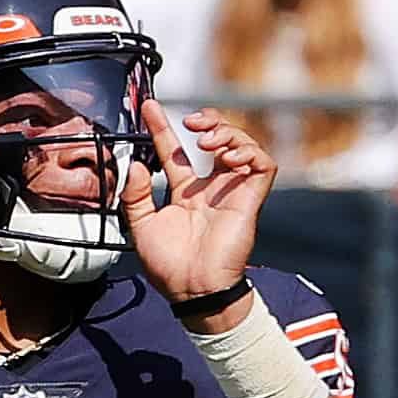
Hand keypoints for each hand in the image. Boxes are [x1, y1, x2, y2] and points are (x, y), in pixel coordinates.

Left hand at [120, 102, 275, 320]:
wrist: (193, 290)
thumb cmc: (169, 267)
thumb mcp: (140, 226)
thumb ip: (135, 195)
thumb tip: (136, 164)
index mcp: (185, 193)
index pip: (176, 151)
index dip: (163, 128)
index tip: (149, 108)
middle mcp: (211, 188)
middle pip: (217, 139)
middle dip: (208, 120)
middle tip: (191, 122)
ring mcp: (232, 192)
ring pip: (243, 145)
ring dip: (227, 132)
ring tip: (207, 141)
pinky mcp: (250, 200)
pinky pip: (263, 165)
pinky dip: (249, 152)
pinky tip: (228, 157)